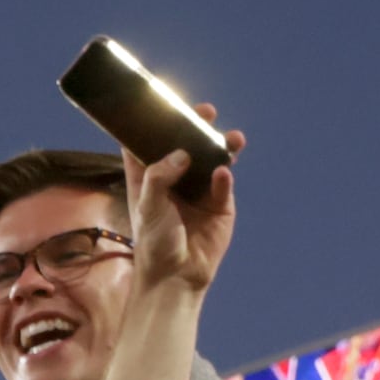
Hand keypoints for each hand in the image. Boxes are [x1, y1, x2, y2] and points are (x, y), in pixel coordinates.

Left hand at [122, 116, 243, 299]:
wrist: (177, 277)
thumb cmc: (154, 243)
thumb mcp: (148, 206)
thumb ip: (159, 177)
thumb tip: (181, 154)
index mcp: (149, 178)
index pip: (148, 144)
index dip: (154, 123)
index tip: (164, 102)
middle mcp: (175, 179)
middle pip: (186, 143)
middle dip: (196, 125)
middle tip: (204, 112)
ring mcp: (199, 190)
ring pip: (212, 158)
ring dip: (221, 144)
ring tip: (230, 138)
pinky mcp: (220, 204)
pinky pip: (224, 183)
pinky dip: (224, 176)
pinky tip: (223, 174)